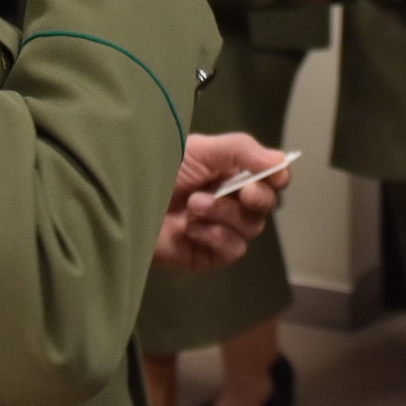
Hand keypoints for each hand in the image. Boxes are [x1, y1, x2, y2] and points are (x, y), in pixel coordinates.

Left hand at [152, 132, 290, 271]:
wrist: (123, 199)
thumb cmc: (157, 168)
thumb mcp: (201, 149)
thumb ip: (243, 151)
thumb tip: (282, 161)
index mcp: (229, 172)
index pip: (269, 178)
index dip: (277, 178)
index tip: (276, 177)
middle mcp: (228, 200)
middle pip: (265, 205)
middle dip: (257, 198)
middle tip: (244, 192)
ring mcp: (218, 229)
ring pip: (250, 227)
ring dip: (225, 214)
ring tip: (194, 205)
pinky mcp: (206, 255)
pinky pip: (232, 249)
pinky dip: (216, 236)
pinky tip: (191, 228)